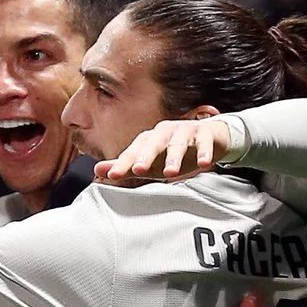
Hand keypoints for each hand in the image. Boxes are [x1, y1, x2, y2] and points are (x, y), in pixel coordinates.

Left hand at [94, 119, 232, 183]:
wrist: (209, 138)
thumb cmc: (175, 152)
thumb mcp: (150, 162)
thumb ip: (126, 166)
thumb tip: (97, 170)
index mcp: (149, 139)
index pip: (133, 151)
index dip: (123, 163)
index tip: (112, 175)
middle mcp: (164, 132)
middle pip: (153, 143)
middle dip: (146, 156)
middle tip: (138, 170)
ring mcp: (185, 131)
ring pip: (178, 142)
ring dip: (174, 157)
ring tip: (171, 172)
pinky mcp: (205, 133)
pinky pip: (204, 141)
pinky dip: (204, 151)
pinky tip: (203, 163)